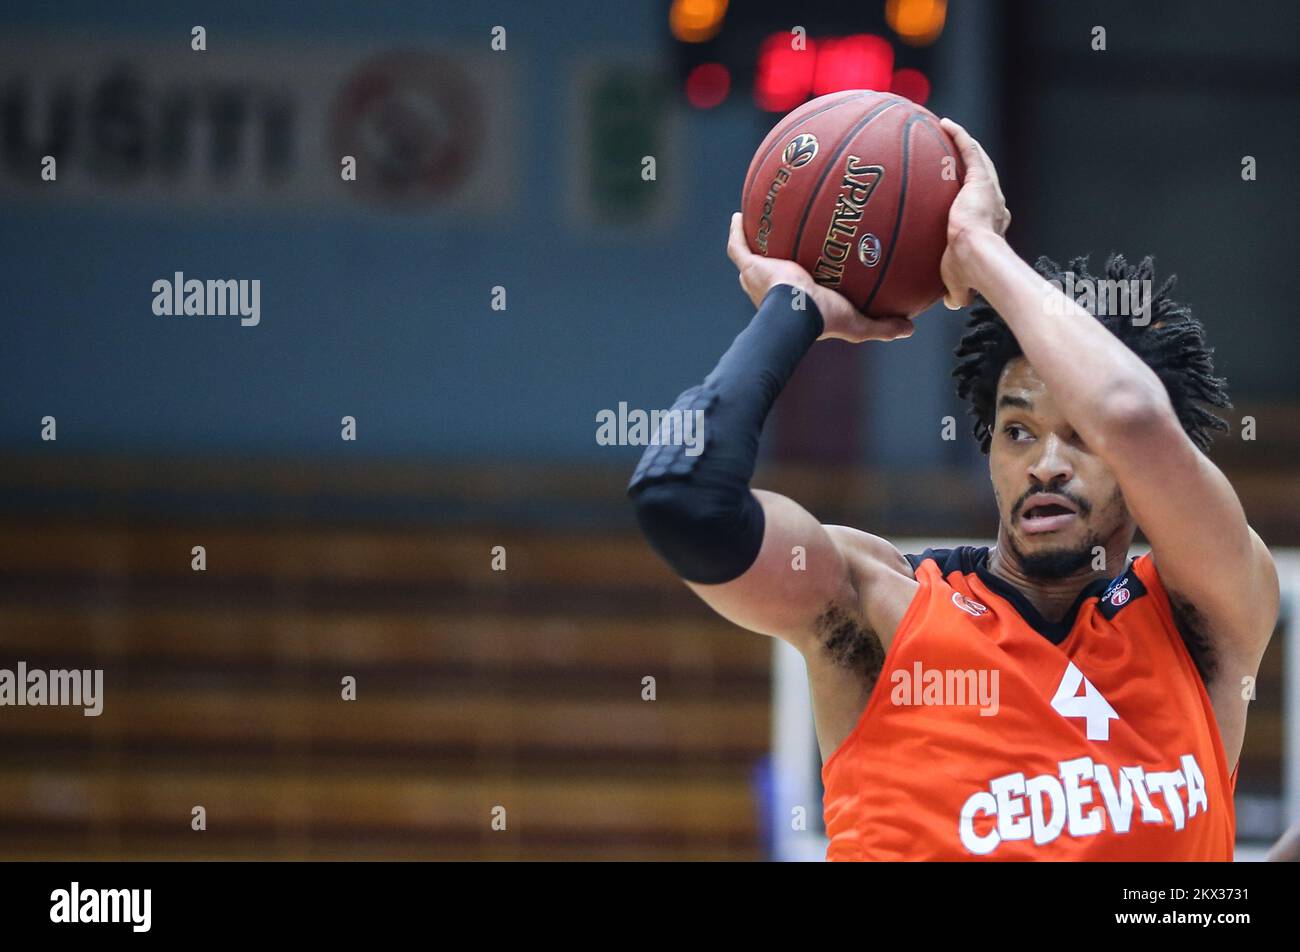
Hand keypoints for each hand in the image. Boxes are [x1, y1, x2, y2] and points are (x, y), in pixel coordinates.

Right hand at [726, 213, 913, 342]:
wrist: (796, 314)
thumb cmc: (823, 320)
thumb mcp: (857, 323)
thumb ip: (882, 325)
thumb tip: (909, 328)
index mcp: (795, 303)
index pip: (795, 291)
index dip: (798, 280)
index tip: (807, 269)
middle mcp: (773, 290)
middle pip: (770, 272)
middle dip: (773, 259)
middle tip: (785, 240)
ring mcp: (759, 277)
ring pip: (752, 257)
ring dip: (754, 242)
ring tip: (760, 221)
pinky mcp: (751, 266)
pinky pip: (738, 246)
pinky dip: (737, 231)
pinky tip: (739, 214)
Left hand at [938, 118, 1010, 309]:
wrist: (976, 259)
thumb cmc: (968, 273)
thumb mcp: (959, 283)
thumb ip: (956, 290)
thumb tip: (951, 302)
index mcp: (992, 224)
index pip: (985, 206)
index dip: (976, 199)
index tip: (962, 197)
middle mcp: (995, 203)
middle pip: (983, 178)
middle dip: (972, 166)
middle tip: (955, 156)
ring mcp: (989, 189)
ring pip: (978, 159)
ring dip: (965, 143)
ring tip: (947, 130)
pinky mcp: (981, 179)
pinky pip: (969, 149)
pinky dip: (959, 135)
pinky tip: (944, 123)